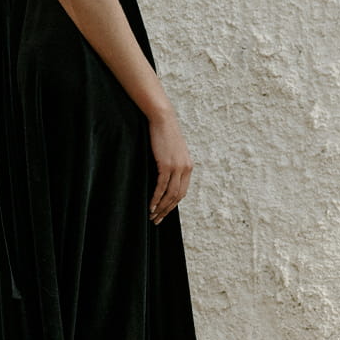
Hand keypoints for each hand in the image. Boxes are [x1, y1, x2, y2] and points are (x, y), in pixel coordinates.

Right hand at [147, 110, 191, 224]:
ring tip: (152, 216)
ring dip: (160, 207)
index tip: (163, 212)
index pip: (182, 192)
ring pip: (170, 194)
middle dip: (166, 210)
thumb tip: (164, 177)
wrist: (163, 119)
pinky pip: (161, 186)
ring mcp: (177, 167)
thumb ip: (171, 164)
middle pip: (177, 196)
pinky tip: (150, 205)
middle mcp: (186, 169)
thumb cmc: (164, 134)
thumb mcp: (171, 151)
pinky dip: (156, 198)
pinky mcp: (167, 165)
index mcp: (189, 167)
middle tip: (157, 220)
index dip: (172, 205)